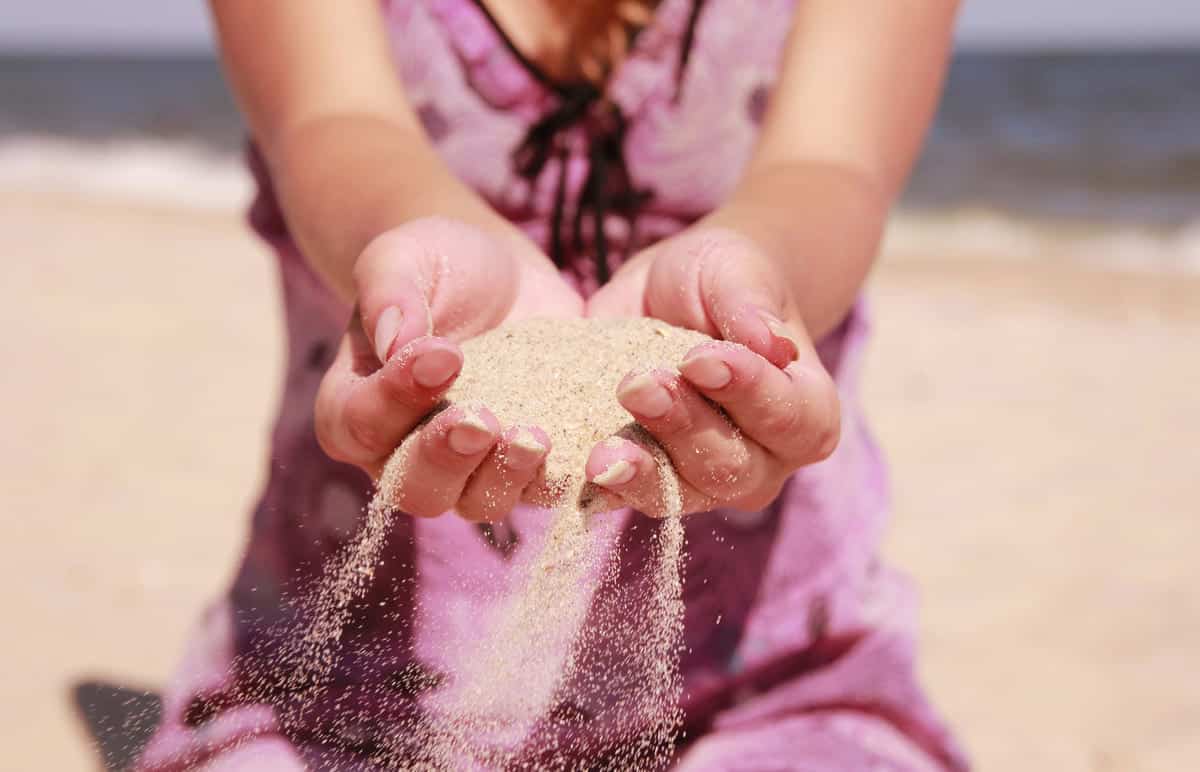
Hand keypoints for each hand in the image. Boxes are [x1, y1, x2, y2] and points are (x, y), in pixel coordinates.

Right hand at [315, 216, 582, 519]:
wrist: (502, 274)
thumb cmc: (437, 264)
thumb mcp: (405, 257)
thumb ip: (390, 294)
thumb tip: (396, 342)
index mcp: (356, 406)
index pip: (358, 425)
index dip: (395, 400)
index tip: (443, 355)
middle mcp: (405, 452)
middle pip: (413, 488)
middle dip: (446, 457)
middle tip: (482, 418)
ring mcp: (469, 468)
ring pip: (477, 503)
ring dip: (504, 477)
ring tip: (534, 435)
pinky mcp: (526, 464)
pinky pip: (541, 491)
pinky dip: (559, 476)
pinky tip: (584, 446)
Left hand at [585, 227, 839, 515]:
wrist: (673, 294)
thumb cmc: (722, 281)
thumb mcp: (735, 271)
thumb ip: (750, 304)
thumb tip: (771, 343)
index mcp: (807, 412)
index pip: (789, 417)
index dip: (748, 392)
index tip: (701, 358)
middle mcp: (765, 461)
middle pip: (733, 466)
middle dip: (684, 427)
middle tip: (638, 384)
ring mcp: (706, 482)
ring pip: (681, 493)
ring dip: (641, 470)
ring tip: (603, 448)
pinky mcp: (652, 485)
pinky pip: (629, 498)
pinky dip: (604, 489)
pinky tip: (581, 472)